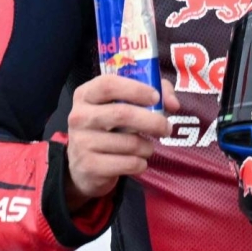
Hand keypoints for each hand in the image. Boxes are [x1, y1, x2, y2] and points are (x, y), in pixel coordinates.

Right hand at [64, 75, 179, 207]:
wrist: (86, 165)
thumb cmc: (113, 127)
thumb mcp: (127, 104)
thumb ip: (156, 93)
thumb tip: (172, 104)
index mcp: (86, 95)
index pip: (108, 84)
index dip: (136, 89)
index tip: (156, 98)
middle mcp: (79, 116)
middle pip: (122, 114)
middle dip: (153, 122)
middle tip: (166, 128)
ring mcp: (81, 142)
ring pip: (130, 143)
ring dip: (147, 147)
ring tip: (145, 147)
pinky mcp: (88, 166)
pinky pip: (128, 163)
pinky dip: (140, 163)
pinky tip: (135, 161)